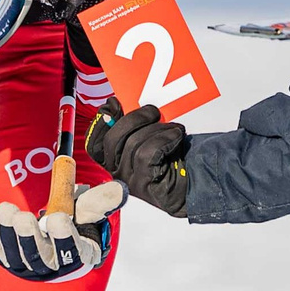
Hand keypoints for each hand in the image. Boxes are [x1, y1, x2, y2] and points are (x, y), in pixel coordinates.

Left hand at [0, 181, 124, 280]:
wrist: (55, 230)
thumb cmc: (77, 220)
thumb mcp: (90, 209)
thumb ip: (102, 200)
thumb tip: (118, 190)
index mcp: (77, 256)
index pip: (71, 253)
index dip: (63, 238)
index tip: (58, 218)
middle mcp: (51, 268)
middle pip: (38, 258)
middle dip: (28, 238)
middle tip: (23, 217)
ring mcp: (27, 267)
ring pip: (14, 255)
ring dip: (8, 233)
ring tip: (6, 209)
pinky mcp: (8, 259)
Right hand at [84, 100, 188, 217]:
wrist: (195, 183)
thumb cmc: (174, 158)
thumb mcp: (149, 136)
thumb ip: (132, 125)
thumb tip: (115, 104)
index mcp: (114, 161)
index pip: (94, 143)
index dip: (100, 122)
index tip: (114, 104)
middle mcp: (117, 173)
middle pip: (112, 140)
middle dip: (134, 118)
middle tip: (153, 111)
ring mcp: (129, 182)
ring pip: (133, 144)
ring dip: (158, 129)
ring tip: (174, 129)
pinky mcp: (144, 186)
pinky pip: (147, 153)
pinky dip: (164, 139)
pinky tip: (176, 137)